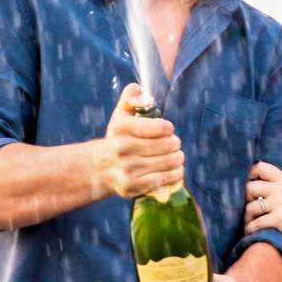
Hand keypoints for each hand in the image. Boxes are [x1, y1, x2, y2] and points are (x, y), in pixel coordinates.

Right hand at [96, 84, 183, 199]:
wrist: (102, 167)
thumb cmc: (120, 136)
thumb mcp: (122, 113)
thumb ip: (132, 97)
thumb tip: (144, 94)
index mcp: (121, 128)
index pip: (159, 127)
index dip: (168, 128)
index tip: (166, 129)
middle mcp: (121, 149)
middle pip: (167, 145)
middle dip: (175, 143)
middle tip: (173, 144)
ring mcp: (126, 169)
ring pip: (169, 162)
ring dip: (178, 158)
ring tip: (176, 156)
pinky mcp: (131, 186)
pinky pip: (164, 180)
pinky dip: (175, 174)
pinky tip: (175, 170)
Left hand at [243, 152, 281, 251]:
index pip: (261, 167)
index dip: (250, 175)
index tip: (251, 187)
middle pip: (250, 187)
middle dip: (247, 198)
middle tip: (252, 207)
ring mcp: (280, 205)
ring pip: (250, 207)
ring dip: (247, 217)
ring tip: (250, 222)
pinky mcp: (279, 220)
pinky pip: (256, 224)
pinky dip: (251, 229)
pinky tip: (252, 232)